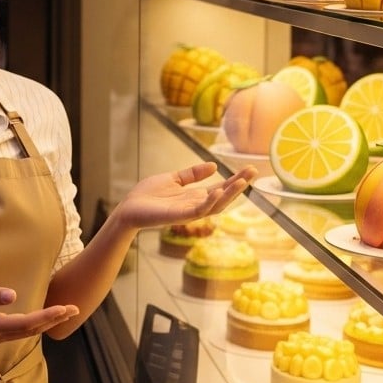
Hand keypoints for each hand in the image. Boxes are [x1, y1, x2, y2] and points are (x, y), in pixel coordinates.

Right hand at [0, 285, 79, 344]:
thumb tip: (12, 295)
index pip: (28, 323)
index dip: (48, 315)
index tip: (64, 307)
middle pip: (33, 330)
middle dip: (54, 319)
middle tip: (75, 308)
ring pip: (29, 332)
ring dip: (48, 323)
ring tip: (65, 312)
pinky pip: (22, 331)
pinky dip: (37, 324)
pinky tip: (45, 318)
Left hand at [113, 162, 255, 231]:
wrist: (128, 208)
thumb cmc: (148, 195)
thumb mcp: (173, 178)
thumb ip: (192, 174)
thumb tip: (214, 165)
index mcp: (195, 197)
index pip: (221, 188)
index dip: (235, 179)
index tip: (250, 168)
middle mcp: (196, 206)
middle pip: (224, 197)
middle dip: (239, 185)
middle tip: (253, 171)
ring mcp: (189, 212)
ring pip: (216, 206)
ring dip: (230, 194)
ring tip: (243, 182)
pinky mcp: (179, 216)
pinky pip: (199, 211)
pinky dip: (210, 202)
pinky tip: (218, 191)